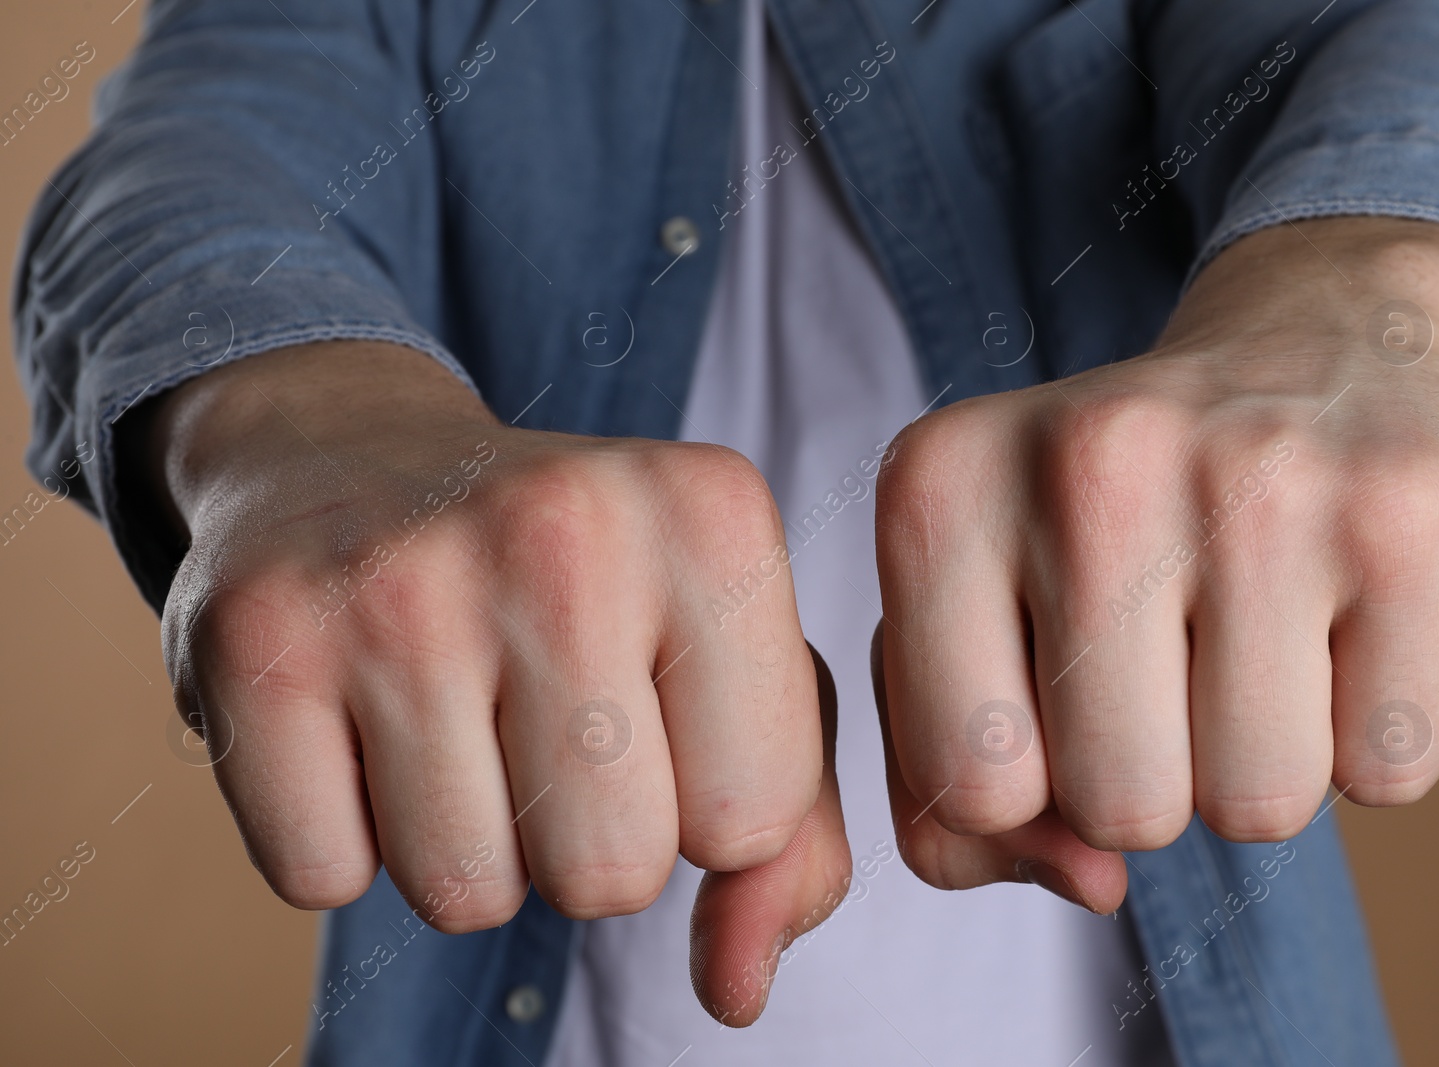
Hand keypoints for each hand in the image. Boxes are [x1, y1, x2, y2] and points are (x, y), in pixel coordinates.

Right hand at [138, 342, 851, 1024]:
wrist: (358, 463)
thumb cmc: (584, 588)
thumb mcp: (729, 665)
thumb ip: (794, 833)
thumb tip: (738, 991)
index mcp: (712, 518)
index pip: (753, 820)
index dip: (702, 808)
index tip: (652, 714)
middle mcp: (564, 523)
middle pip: (611, 873)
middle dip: (584, 843)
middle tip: (539, 724)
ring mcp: (401, 576)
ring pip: (467, 894)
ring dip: (467, 846)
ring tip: (452, 715)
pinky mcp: (258, 636)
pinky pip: (324, 878)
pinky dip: (342, 836)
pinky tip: (355, 720)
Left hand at [871, 217, 1438, 903]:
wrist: (1315, 354)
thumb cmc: (1112, 525)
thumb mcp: (972, 622)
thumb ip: (953, 792)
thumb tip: (1091, 884)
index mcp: (939, 488)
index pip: (967, 785)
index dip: (1026, 792)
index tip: (1056, 695)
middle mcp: (1091, 460)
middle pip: (1118, 808)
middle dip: (1150, 778)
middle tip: (1171, 657)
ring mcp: (1260, 478)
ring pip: (1256, 807)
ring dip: (1259, 763)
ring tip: (1256, 632)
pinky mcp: (1411, 519)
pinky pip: (1388, 774)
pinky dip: (1369, 736)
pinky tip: (1345, 620)